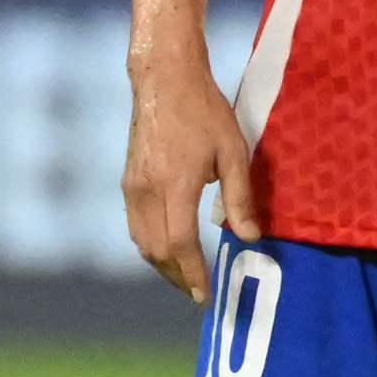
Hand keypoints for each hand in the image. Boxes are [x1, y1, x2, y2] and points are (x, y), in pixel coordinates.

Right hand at [121, 54, 259, 299]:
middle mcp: (145, 190)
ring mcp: (131, 186)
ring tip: (187, 277)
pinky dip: (152, 245)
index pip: (179, 244)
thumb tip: (249, 237)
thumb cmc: (205, 112)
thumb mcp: (234, 151)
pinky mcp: (127, 181)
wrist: (163, 80)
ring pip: (141, 241)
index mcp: (174, 184)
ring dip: (162, 264)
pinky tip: (170, 249)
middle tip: (199, 293)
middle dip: (177, 276)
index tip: (205, 295)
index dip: (193, 273)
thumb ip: (240, 197)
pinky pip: (136, 225)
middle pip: (157, 250)